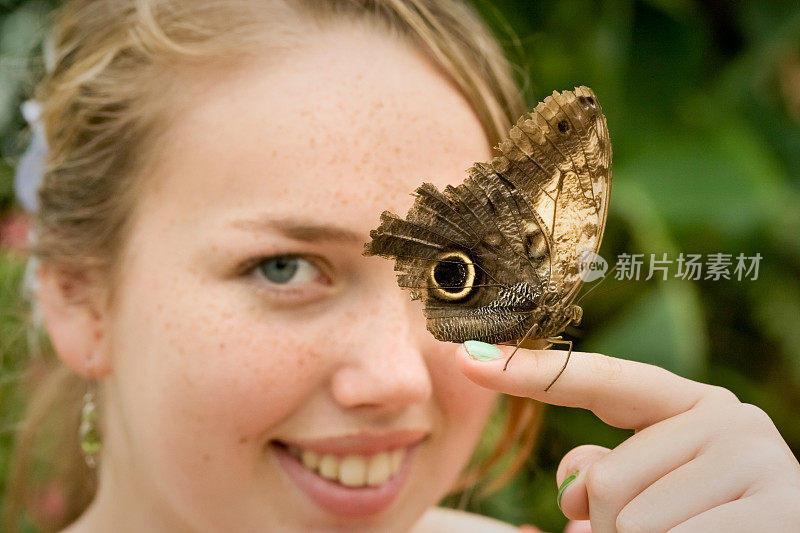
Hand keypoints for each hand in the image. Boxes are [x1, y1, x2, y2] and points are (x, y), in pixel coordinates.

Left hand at [457, 342, 799, 532]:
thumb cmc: (710, 523)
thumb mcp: (657, 493)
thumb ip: (612, 471)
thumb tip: (573, 482)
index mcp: (690, 406)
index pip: (599, 382)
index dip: (529, 372)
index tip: (467, 357)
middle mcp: (726, 418)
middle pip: (605, 482)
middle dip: (609, 528)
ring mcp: (756, 457)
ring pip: (629, 521)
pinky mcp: (779, 505)